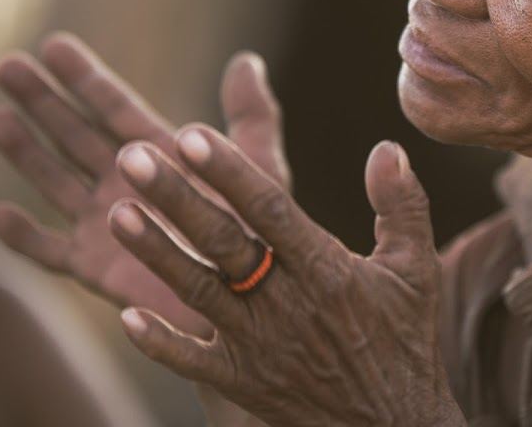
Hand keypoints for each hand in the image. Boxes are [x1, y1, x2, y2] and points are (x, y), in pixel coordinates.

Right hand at [0, 33, 289, 335]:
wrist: (254, 301)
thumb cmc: (263, 233)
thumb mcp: (260, 167)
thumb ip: (252, 115)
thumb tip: (248, 60)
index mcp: (161, 156)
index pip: (115, 108)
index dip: (85, 78)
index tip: (54, 44)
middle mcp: (127, 184)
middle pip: (75, 135)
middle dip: (42, 102)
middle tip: (6, 65)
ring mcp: (108, 225)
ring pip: (55, 181)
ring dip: (25, 153)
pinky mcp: (98, 268)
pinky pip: (51, 252)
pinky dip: (23, 238)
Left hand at [109, 127, 462, 426]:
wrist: (393, 426)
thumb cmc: (405, 339)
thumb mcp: (416, 268)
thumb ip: (401, 204)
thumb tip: (388, 147)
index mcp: (327, 269)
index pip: (269, 209)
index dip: (229, 172)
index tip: (191, 134)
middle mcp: (287, 303)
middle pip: (222, 242)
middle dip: (175, 197)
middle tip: (129, 155)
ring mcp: (259, 346)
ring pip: (198, 292)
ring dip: (155, 253)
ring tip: (115, 212)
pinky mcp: (243, 383)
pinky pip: (192, 363)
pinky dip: (159, 342)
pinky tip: (124, 315)